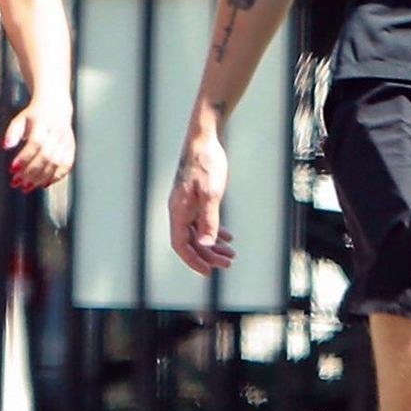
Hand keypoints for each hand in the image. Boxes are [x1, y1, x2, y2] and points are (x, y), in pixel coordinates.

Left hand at [3, 94, 74, 191]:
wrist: (56, 105)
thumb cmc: (36, 114)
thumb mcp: (20, 119)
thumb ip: (12, 133)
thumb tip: (5, 145)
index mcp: (43, 124)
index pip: (35, 143)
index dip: (24, 158)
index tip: (13, 169)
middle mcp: (56, 133)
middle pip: (45, 156)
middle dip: (30, 172)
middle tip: (17, 182)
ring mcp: (65, 141)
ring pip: (55, 164)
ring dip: (41, 178)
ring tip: (27, 187)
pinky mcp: (71, 148)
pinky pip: (66, 166)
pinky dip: (56, 177)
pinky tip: (44, 183)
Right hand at [168, 130, 236, 275]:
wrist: (205, 138)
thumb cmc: (207, 163)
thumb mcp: (211, 192)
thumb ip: (208, 219)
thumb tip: (205, 244)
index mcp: (178, 210)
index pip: (180, 245)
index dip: (193, 260)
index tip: (209, 272)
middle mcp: (179, 209)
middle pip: (190, 241)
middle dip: (208, 255)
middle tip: (229, 264)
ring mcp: (186, 203)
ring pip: (196, 232)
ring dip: (213, 245)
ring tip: (231, 254)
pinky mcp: (194, 196)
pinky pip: (201, 220)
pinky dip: (214, 230)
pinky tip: (228, 237)